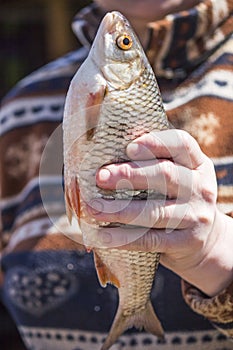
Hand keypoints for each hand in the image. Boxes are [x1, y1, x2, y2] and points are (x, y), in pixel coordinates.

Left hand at [88, 129, 232, 296]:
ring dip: (119, 210)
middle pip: (165, 175)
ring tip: (93, 208)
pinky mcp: (188, 241)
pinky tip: (102, 236)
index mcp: (197, 164)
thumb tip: (106, 162)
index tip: (128, 148)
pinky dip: (124, 238)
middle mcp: (200, 187)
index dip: (155, 143)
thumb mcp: (179, 178)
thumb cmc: (178, 200)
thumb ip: (154, 166)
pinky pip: (151, 240)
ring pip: (154, 211)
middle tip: (100, 177)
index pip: (181, 144)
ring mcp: (196, 215)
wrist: (208, 242)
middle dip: (128, 175)